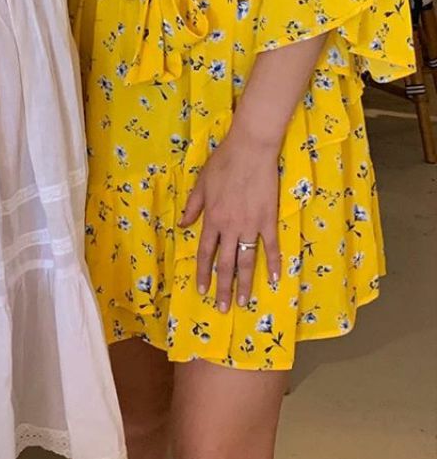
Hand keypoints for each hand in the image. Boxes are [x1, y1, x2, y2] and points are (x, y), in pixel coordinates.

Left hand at [178, 130, 280, 310]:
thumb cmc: (223, 163)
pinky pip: (271, 246)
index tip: (201, 291)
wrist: (250, 150)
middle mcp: (230, 227)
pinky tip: (274, 280)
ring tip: (243, 302)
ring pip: (246, 261)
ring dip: (245, 284)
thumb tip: (183, 225)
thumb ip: (193, 206)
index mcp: (212, 218)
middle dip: (222, 288)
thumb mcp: (201, 183)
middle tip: (221, 308)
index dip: (203, 273)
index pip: (206, 252)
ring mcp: (251, 226)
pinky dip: (274, 264)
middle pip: (225, 263)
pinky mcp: (268, 220)